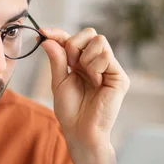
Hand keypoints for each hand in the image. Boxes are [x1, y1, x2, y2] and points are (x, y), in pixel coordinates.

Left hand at [40, 27, 129, 163]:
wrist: (81, 131)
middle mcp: (98, 63)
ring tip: (86, 77)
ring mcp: (110, 68)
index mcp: (83, 63)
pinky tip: (96, 83)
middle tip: (71, 65)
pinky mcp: (120, 77)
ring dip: (85, 58)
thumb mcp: (59, 81)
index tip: (43, 32)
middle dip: (75, 45)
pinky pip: (106, 56)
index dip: (58, 33)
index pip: (73, 38)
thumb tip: (47, 38)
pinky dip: (95, 67)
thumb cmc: (71, 111)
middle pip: (90, 33)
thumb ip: (56, 58)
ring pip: (99, 41)